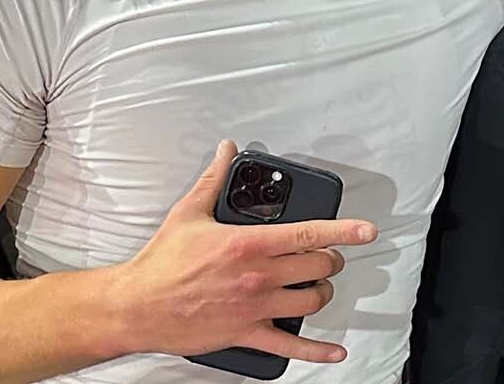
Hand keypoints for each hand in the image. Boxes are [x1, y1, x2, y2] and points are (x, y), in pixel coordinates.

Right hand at [112, 141, 376, 363]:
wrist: (135, 307)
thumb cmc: (160, 263)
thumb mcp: (188, 213)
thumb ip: (213, 179)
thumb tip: (226, 151)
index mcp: (249, 243)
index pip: (310, 234)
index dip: (345, 231)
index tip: (367, 230)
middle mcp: (259, 275)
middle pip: (318, 266)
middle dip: (328, 261)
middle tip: (323, 258)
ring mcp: (255, 307)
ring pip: (311, 300)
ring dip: (321, 292)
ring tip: (316, 287)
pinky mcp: (246, 333)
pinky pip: (290, 346)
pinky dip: (317, 350)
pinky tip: (335, 351)